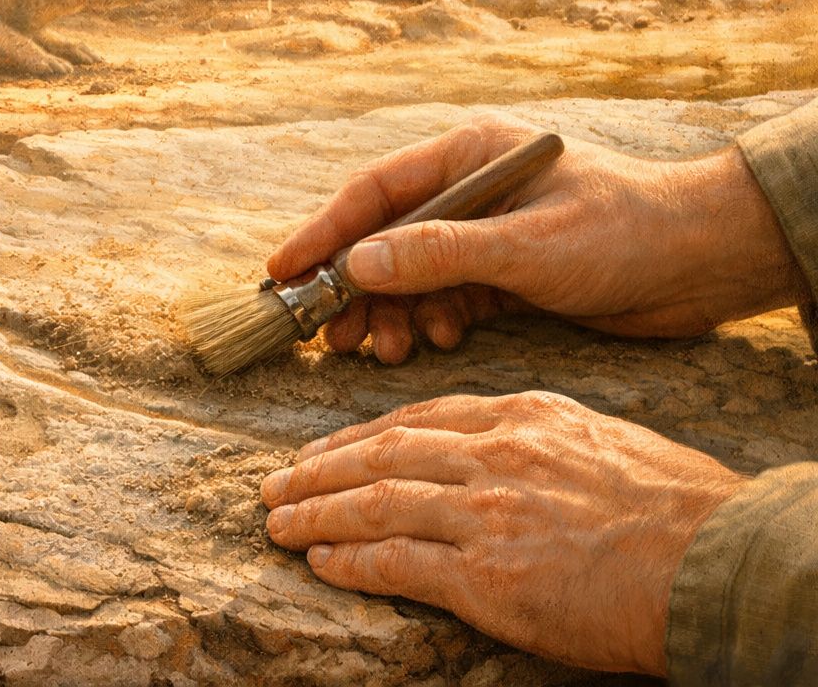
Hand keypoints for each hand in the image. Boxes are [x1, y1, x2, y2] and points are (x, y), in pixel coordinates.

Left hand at [260, 392, 746, 674]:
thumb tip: (495, 453)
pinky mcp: (486, 575)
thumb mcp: (599, 440)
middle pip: (380, 453)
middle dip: (318, 470)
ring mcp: (484, 513)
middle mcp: (492, 455)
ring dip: (315, 513)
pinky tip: (321, 562)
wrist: (716, 560)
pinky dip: (350, 559)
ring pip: (373, 502)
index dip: (358, 435)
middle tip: (275, 484)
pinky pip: (395, 561)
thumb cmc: (677, 506)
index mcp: (519, 416)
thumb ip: (534, 441)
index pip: (416, 418)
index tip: (323, 449)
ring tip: (278, 522)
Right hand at [267, 113, 807, 362]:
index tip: (280, 272)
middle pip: (382, 238)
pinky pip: (442, 299)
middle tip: (328, 336)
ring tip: (383, 352)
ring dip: (389, 315)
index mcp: (469, 155)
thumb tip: (355, 268)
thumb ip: (438, 254)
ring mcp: (485, 233)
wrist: (705, 265)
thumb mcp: (526, 245)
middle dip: (352, 290)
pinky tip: (432, 344)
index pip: (374, 192)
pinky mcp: (504, 274)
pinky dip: (428, 323)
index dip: (321, 232)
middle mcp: (470, 190)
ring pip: (409, 276)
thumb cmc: (626, 232)